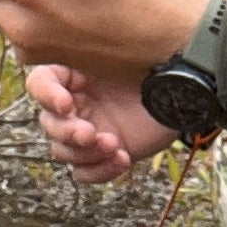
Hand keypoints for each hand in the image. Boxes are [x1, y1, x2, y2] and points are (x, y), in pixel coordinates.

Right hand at [28, 64, 174, 180]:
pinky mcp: (104, 153)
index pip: (39, 84)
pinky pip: (83, 173)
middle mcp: (76, 103)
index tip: (68, 104)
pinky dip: (99, 171)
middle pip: (48, 124)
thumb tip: (69, 61)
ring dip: (85, 153)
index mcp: (74, 76)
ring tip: (115, 145)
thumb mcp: (124, 54)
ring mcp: (89, 129)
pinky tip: (123, 159)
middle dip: (68, 133)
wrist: (188, 92)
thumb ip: (93, 53)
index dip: (46, 96)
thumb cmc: (156, 66)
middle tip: (91, 134)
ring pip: (62, 151)